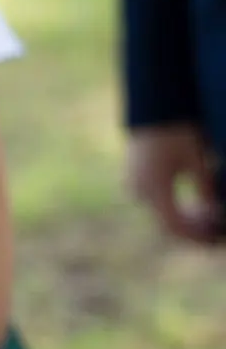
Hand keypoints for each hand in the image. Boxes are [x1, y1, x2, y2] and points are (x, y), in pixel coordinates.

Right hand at [127, 122, 222, 242]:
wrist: (153, 106)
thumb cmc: (177, 131)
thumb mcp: (197, 161)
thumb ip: (205, 190)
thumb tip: (214, 212)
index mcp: (154, 189)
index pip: (174, 226)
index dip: (195, 238)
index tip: (213, 242)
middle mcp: (140, 191)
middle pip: (165, 223)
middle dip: (191, 231)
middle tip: (214, 234)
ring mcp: (134, 183)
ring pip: (160, 213)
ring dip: (183, 219)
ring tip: (207, 218)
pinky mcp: (135, 176)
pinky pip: (154, 200)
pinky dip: (173, 207)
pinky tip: (192, 204)